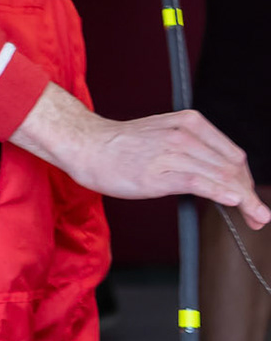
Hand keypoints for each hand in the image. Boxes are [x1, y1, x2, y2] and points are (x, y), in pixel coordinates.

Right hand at [13, 84, 268, 226]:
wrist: (86, 146)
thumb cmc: (122, 145)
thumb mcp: (164, 136)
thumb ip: (194, 150)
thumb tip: (221, 178)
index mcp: (190, 122)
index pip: (234, 155)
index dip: (248, 181)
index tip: (251, 201)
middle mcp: (185, 134)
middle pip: (232, 168)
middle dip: (250, 195)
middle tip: (258, 217)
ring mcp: (172, 152)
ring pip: (221, 176)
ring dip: (244, 200)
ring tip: (255, 218)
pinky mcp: (159, 172)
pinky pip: (198, 182)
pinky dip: (220, 192)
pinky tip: (233, 202)